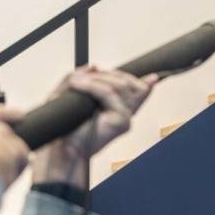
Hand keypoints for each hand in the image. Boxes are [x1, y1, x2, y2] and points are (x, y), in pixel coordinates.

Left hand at [30, 66, 157, 186]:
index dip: (144, 83)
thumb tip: (94, 66)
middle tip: (80, 78)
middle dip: (104, 73)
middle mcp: (124, 114)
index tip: (152, 77)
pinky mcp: (121, 122)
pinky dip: (92, 86)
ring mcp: (125, 118)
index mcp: (117, 110)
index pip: (138, 93)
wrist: (62, 149)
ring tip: (75, 82)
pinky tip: (78, 85)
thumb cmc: (65, 128)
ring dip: (95, 79)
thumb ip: (82, 78)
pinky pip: (109, 94)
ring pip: (119, 85)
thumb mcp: (70, 94)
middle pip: (127, 83)